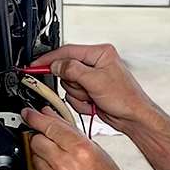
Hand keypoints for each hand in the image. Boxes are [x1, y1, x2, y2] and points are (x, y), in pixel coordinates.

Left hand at [22, 106, 141, 169]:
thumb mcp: (98, 152)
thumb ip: (73, 134)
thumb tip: (53, 118)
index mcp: (82, 151)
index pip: (50, 127)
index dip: (36, 117)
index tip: (29, 113)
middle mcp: (66, 166)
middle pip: (36, 141)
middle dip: (41, 138)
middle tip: (50, 141)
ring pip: (34, 159)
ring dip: (43, 157)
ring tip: (60, 163)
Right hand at [30, 44, 153, 133]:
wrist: (133, 118)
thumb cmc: (125, 98)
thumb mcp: (96, 81)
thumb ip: (73, 69)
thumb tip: (56, 65)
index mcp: (100, 53)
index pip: (68, 51)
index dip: (50, 59)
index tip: (36, 65)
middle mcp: (96, 63)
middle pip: (66, 70)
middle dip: (74, 84)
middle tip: (86, 90)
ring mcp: (92, 78)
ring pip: (69, 85)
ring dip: (78, 95)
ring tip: (93, 98)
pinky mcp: (90, 91)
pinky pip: (74, 96)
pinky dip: (81, 103)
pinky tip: (93, 104)